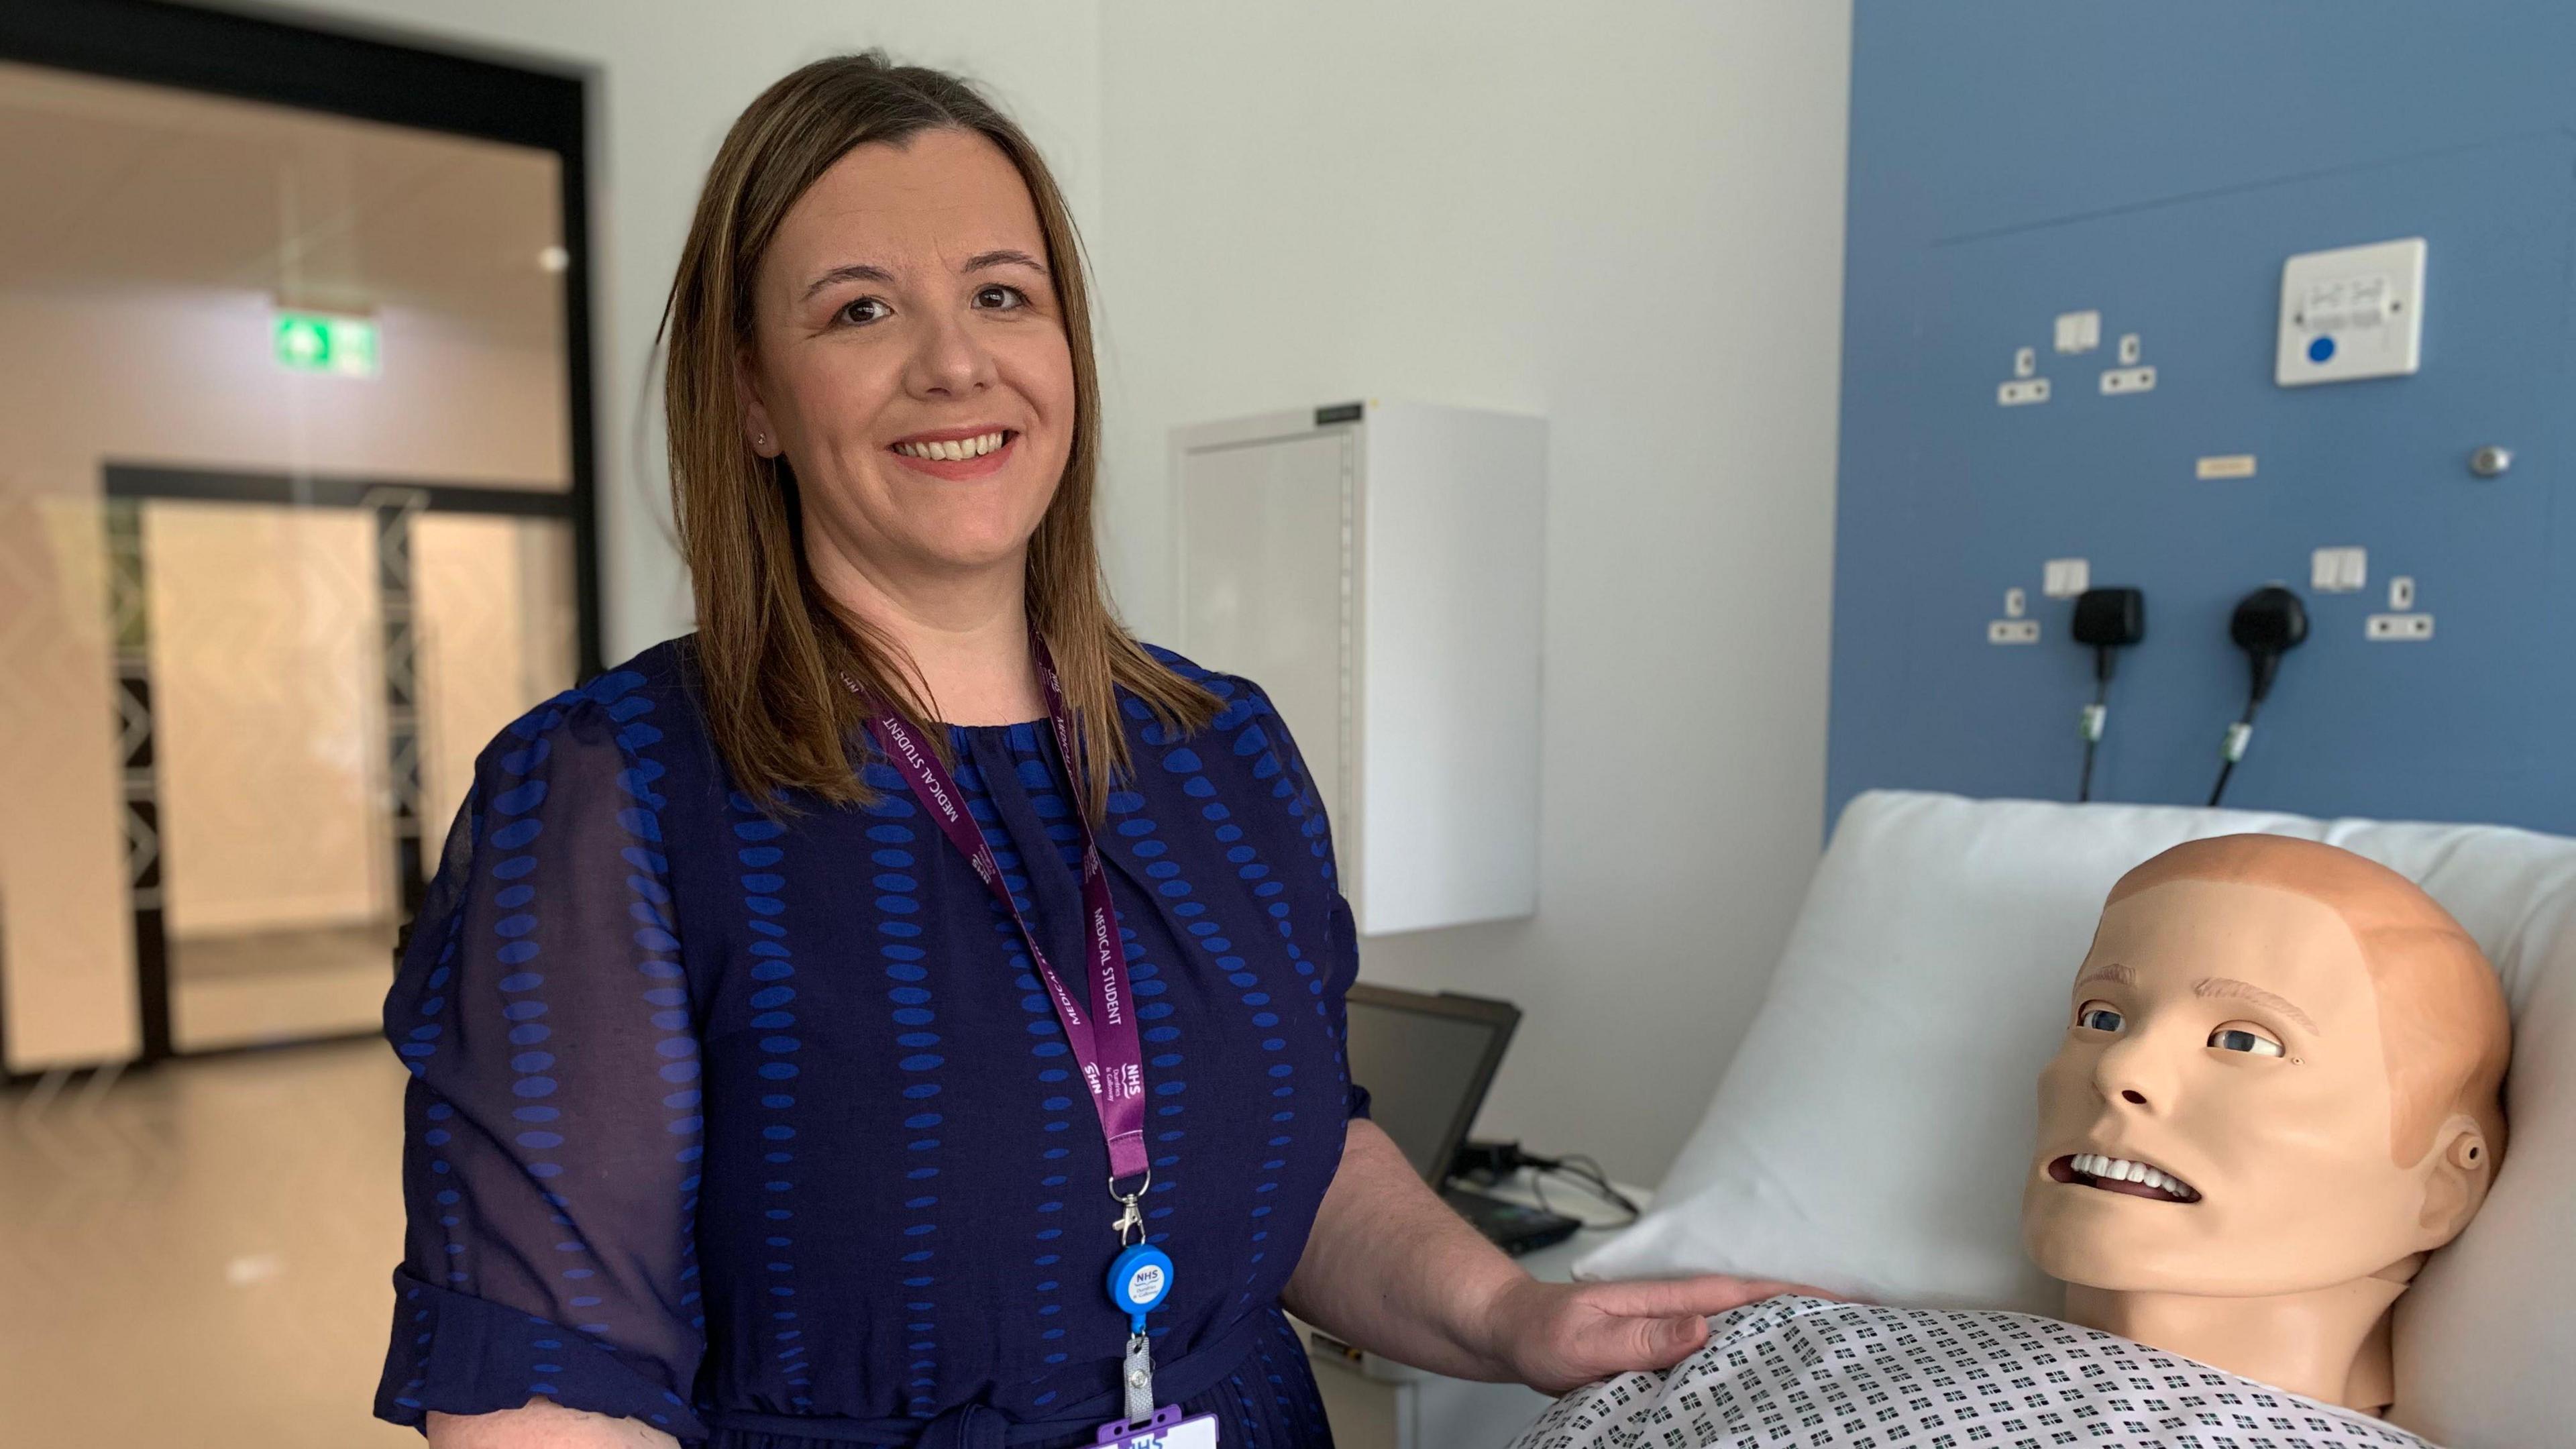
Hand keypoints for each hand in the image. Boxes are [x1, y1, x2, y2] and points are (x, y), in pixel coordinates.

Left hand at [1482, 1275, 1818, 1394]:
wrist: (1508, 1332)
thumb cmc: (1541, 1332)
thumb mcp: (1586, 1341)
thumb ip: (1641, 1338)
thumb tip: (1702, 1329)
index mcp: (1668, 1300)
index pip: (1746, 1294)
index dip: (1798, 1296)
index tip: (1847, 1302)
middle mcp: (1675, 1311)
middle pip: (1755, 1310)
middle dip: (1807, 1316)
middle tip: (1859, 1334)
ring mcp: (1669, 1331)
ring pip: (1738, 1334)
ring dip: (1780, 1341)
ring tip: (1829, 1360)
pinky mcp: (1661, 1353)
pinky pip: (1713, 1357)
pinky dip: (1743, 1363)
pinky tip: (1760, 1384)